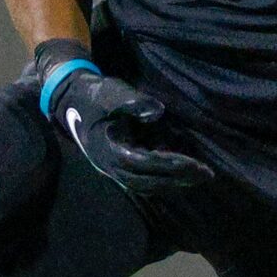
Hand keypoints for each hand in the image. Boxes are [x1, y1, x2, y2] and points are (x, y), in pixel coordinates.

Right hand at [34, 44, 212, 195]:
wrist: (70, 99)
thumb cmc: (93, 94)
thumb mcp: (111, 92)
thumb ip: (133, 101)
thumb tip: (157, 111)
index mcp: (109, 149)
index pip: (145, 163)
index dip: (170, 165)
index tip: (195, 164)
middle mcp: (110, 165)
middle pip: (147, 181)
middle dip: (177, 179)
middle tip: (206, 174)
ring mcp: (112, 168)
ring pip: (144, 184)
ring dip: (171, 183)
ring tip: (197, 177)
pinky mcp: (116, 165)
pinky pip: (141, 179)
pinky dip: (161, 179)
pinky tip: (180, 173)